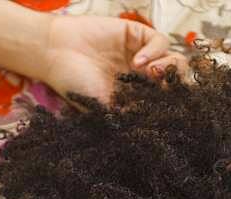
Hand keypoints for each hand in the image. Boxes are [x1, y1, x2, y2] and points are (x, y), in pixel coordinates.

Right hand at [41, 14, 189, 104]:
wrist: (55, 54)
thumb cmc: (73, 85)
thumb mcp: (103, 109)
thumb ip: (128, 117)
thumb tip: (153, 132)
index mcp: (135, 96)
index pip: (165, 99)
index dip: (172, 103)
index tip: (167, 109)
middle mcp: (140, 75)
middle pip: (174, 78)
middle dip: (175, 83)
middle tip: (162, 88)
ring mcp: (140, 53)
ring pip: (172, 58)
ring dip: (168, 67)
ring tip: (151, 74)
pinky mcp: (136, 34)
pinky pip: (159, 41)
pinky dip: (154, 51)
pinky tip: (137, 62)